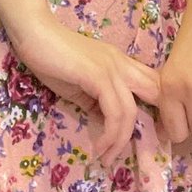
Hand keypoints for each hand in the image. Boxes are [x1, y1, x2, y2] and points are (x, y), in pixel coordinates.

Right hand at [12, 19, 161, 165]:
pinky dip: (109, 135)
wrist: (35, 34)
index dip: (157, 109)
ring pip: (130, 111)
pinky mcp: (98, 76)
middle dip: (153, 124)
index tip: (143, 137)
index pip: (152, 84)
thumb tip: (105, 127)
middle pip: (155, 94)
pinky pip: (114, 112)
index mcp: (121, 63)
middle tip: (134, 149)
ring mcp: (112, 68)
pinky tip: (99, 147)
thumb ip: (96, 102)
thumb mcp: (80, 85)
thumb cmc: (52, 57)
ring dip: (120, 141)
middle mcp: (122, 64)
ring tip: (107, 157)